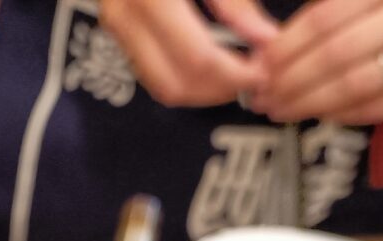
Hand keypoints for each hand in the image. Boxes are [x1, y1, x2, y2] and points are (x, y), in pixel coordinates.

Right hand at [100, 0, 278, 106]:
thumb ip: (236, 1)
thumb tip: (265, 40)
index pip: (198, 58)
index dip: (235, 73)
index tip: (265, 70)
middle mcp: (126, 12)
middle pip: (176, 84)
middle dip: (219, 90)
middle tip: (254, 78)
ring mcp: (116, 23)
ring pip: (162, 85)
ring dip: (203, 90)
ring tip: (238, 72)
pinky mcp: (118, 27)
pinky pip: (153, 70)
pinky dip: (187, 76)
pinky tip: (215, 62)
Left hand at [253, 0, 382, 124]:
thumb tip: (299, 31)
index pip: (325, 18)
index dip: (286, 46)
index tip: (262, 62)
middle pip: (332, 56)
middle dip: (287, 80)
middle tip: (260, 93)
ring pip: (353, 86)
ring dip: (307, 102)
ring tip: (280, 107)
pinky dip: (345, 113)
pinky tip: (322, 113)